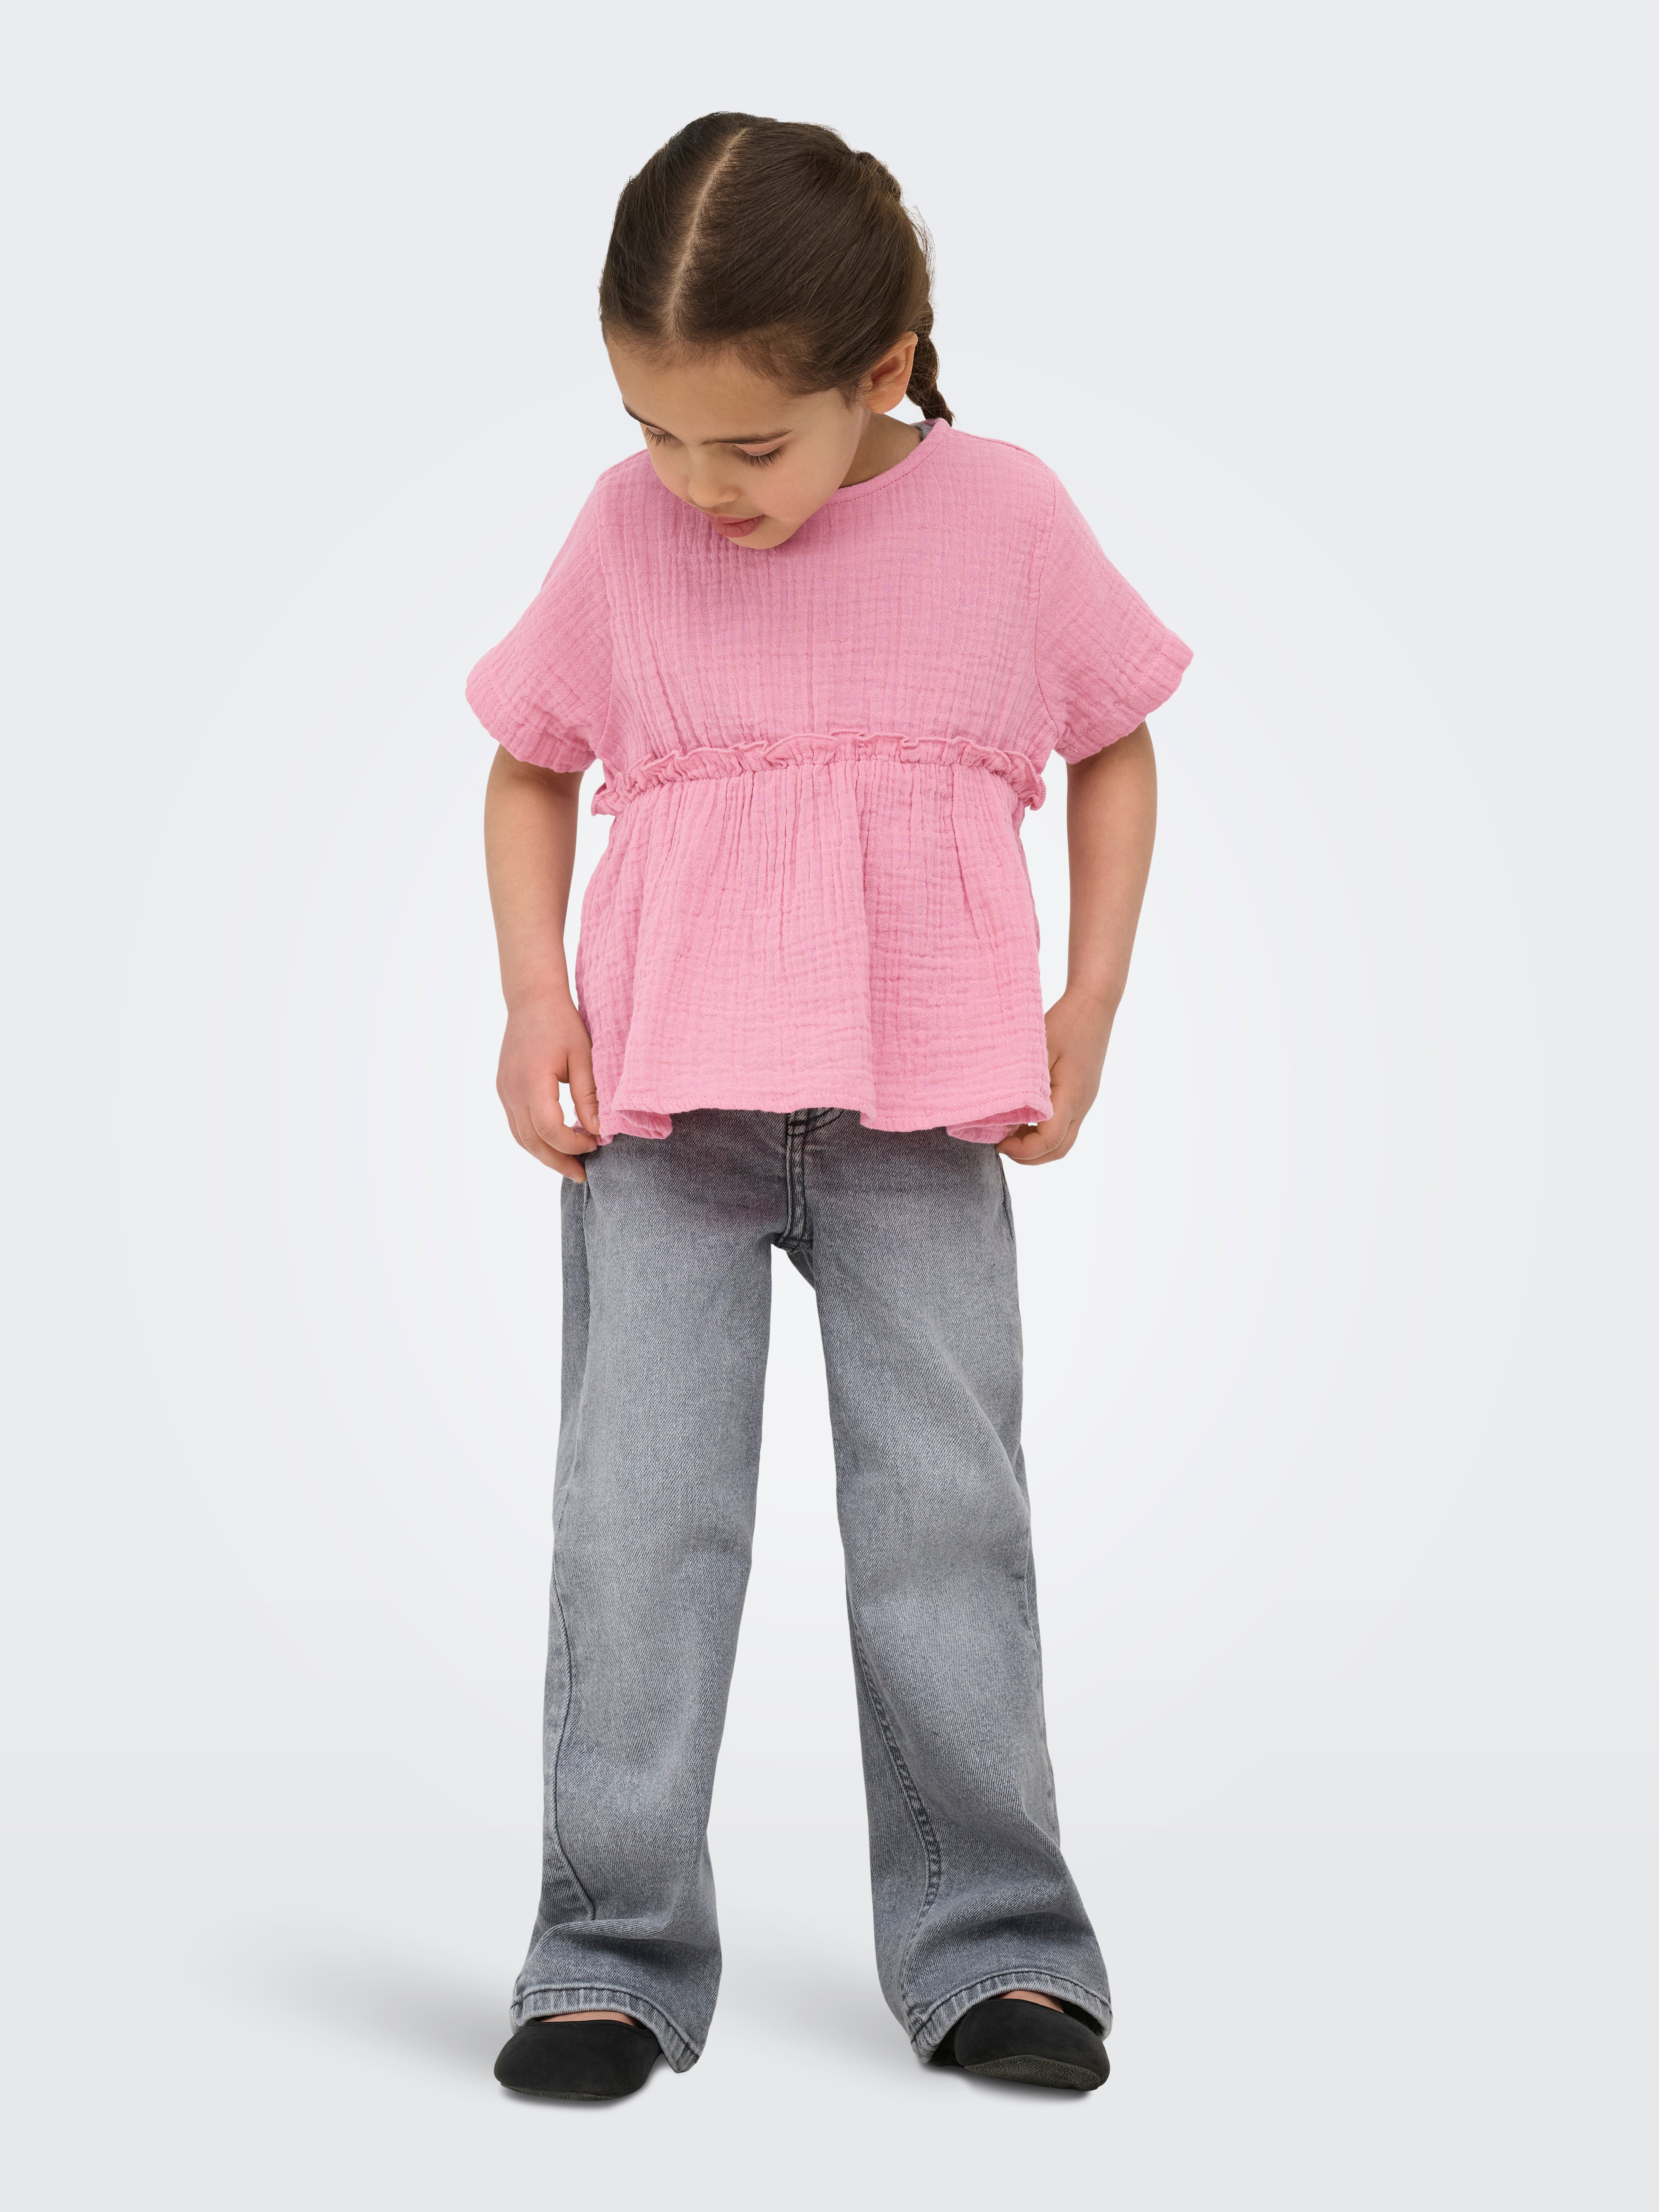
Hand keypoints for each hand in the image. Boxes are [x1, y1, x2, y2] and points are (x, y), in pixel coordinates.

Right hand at [496, 993, 600, 1181]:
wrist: (532, 1000)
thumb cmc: (562, 1024)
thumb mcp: (583, 1057)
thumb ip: (589, 1095)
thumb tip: (598, 1132)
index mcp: (531, 1082)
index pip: (549, 1129)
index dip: (573, 1144)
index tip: (596, 1142)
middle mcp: (511, 1091)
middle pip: (531, 1142)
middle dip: (558, 1162)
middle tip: (583, 1174)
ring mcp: (504, 1091)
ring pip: (521, 1138)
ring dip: (545, 1154)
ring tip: (571, 1164)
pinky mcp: (504, 1090)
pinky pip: (517, 1125)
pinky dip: (536, 1139)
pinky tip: (556, 1142)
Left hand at [997, 990, 1113, 1167]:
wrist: (1094, 1004)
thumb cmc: (1066, 1022)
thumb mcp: (1037, 1051)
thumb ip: (1023, 1084)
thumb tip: (1000, 1113)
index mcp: (1072, 1096)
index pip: (1049, 1141)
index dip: (1022, 1150)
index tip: (998, 1142)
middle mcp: (1082, 1105)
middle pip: (1058, 1150)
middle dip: (1029, 1157)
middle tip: (1001, 1145)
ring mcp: (1084, 1102)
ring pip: (1063, 1141)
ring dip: (1037, 1146)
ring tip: (1010, 1133)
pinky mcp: (1082, 1095)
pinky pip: (1064, 1125)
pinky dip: (1043, 1131)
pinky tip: (1023, 1118)